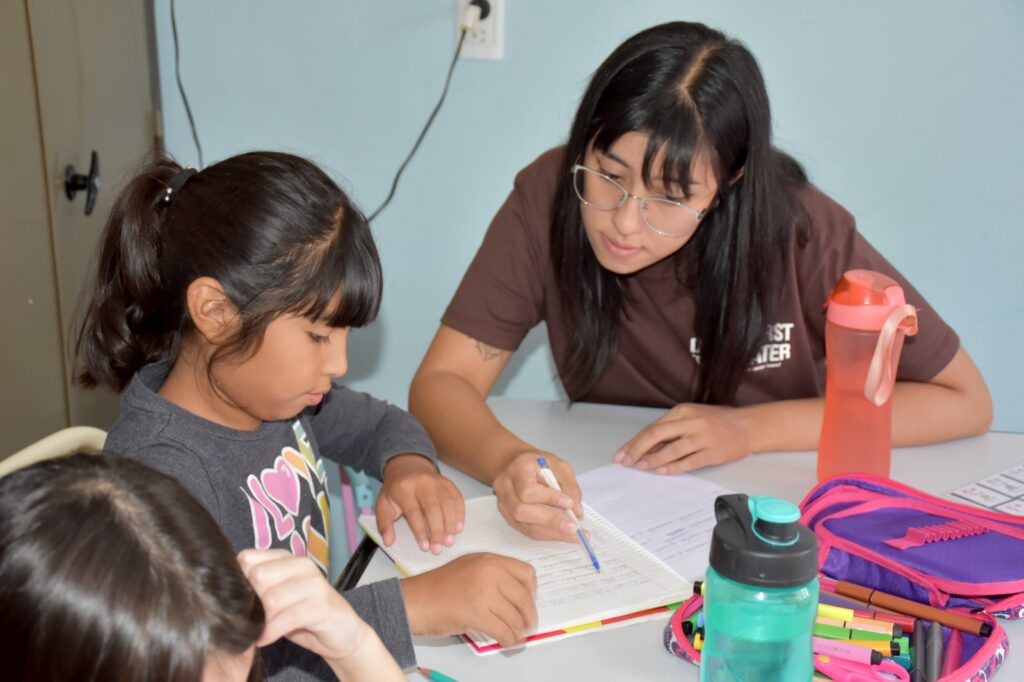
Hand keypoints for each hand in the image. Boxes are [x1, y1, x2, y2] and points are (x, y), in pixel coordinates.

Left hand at [238, 549, 375, 660]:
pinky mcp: (322, 605)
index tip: (241, 602)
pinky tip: (267, 639)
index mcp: (287, 558)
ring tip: (258, 631)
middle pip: (257, 577)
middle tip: (251, 620)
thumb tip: (223, 593)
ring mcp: (314, 583)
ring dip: (261, 621)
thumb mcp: (276, 599)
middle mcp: (301, 564)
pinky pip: (286, 618)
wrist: (343, 634)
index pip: (247, 558)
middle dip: (251, 604)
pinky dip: (271, 632)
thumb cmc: (303, 616)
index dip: (239, 582)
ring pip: (271, 599)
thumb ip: (257, 589)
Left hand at [377, 454, 464, 553]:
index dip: (420, 530)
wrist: (407, 466)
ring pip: (447, 503)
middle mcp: (422, 482)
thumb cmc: (396, 489)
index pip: (414, 512)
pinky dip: (459, 513)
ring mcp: (437, 481)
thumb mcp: (382, 504)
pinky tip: (458, 527)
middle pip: (432, 508)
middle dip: (437, 530)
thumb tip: (388, 541)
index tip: (425, 547)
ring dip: (450, 524)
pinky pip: (457, 498)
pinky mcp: (448, 482)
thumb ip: (384, 523)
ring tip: (449, 541)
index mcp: (403, 488)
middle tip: (439, 548)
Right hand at [400, 552, 537, 647]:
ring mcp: (484, 592)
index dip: (531, 590)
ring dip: (519, 630)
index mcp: (489, 560)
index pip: (526, 572)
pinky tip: (507, 642)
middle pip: (525, 597)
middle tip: (528, 624)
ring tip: (516, 635)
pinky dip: (510, 640)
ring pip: (516, 617)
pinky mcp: (477, 614)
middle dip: (529, 615)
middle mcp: (490, 572)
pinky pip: (504, 630)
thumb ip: (492, 573)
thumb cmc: (437, 587)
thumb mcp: (468, 566)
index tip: (527, 601)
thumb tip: (516, 594)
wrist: (415, 600)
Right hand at [493, 451, 581, 542]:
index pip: (528, 490)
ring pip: (525, 525)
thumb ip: (570, 487)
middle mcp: (506, 487)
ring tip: (573, 535)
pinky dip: (547, 534)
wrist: (520, 466)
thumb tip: (577, 511)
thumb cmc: (539, 465)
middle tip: (574, 527)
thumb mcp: (559, 466)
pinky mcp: (509, 517)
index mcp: (518, 469)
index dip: (549, 499)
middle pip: (522, 511)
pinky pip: (527, 531)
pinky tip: (562, 534)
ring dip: (552, 532)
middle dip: (551, 520)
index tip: (570, 504)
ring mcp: (504, 504)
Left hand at [613, 403, 752, 473]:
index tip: (622, 453)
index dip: (635, 442)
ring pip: (672, 449)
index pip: (653, 427)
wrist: (748, 426)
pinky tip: (662, 472)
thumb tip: (645, 447)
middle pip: (658, 435)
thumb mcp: (691, 417)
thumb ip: (671, 429)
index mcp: (683, 411)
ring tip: (641, 467)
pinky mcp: (713, 452)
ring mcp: (703, 437)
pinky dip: (674, 467)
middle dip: (638, 449)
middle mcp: (691, 422)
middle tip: (626, 462)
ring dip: (654, 459)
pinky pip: (689, 461)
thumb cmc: (716, 422)